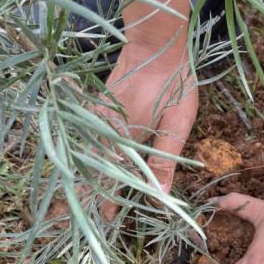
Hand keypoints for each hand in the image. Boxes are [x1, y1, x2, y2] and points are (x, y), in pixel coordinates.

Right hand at [97, 42, 197, 219]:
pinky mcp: (98, 105)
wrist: (157, 44)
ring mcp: (97, 117)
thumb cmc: (173, 84)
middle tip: (91, 214)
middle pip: (92, 170)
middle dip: (91, 193)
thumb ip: (165, 160)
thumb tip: (160, 197)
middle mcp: (104, 132)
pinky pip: (88, 136)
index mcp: (125, 142)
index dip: (109, 202)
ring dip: (88, 175)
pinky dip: (89, 153)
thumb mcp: (177, 124)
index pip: (111, 181)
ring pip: (87, 155)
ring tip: (89, 194)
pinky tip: (94, 161)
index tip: (108, 219)